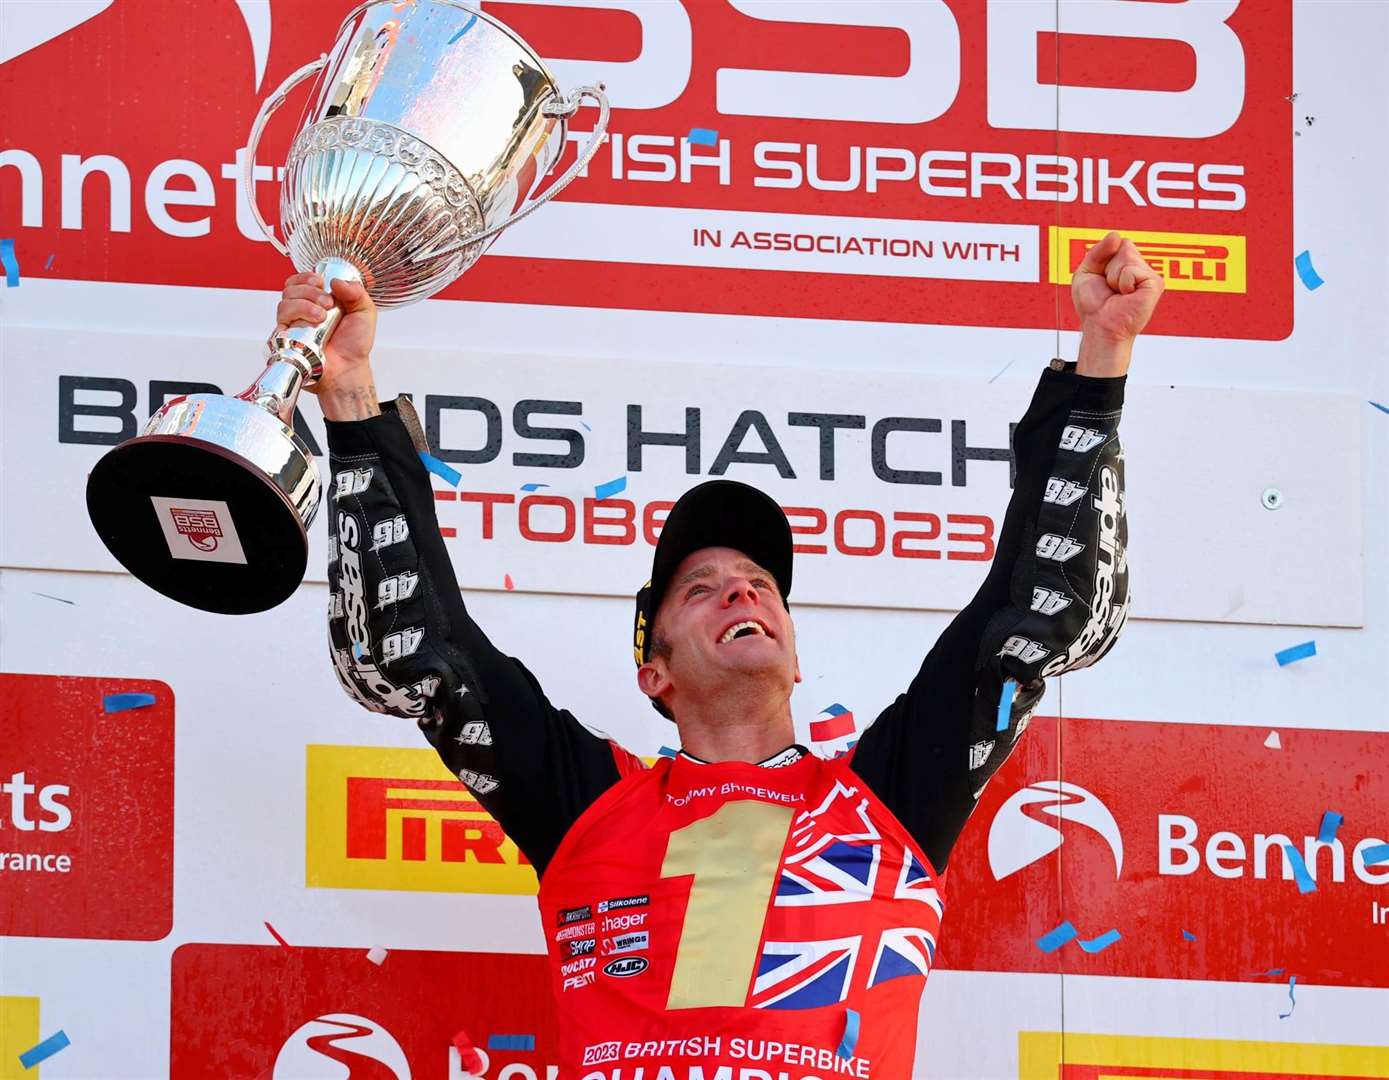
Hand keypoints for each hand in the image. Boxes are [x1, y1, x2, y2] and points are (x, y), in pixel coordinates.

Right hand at [274, 272, 379, 418]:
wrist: (348, 369)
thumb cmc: (354, 345)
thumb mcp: (364, 312)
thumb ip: (356, 292)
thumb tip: (336, 281)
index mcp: (318, 300)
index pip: (301, 280)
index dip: (307, 277)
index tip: (322, 282)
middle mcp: (303, 310)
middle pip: (291, 288)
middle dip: (309, 291)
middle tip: (327, 303)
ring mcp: (293, 325)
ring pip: (284, 303)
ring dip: (304, 305)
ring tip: (322, 317)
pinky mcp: (286, 339)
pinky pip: (279, 322)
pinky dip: (294, 317)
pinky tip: (311, 324)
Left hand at [1071, 231, 1164, 376]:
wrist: (1099, 327)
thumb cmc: (1094, 305)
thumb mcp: (1086, 272)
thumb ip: (1098, 250)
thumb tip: (1116, 235)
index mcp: (1127, 263)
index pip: (1119, 241)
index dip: (1104, 257)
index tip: (1101, 277)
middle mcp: (1140, 267)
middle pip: (1125, 245)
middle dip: (1109, 267)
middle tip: (1110, 288)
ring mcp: (1149, 275)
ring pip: (1127, 257)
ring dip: (1114, 277)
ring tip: (1118, 293)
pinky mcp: (1155, 284)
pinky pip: (1131, 270)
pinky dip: (1122, 283)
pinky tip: (1126, 296)